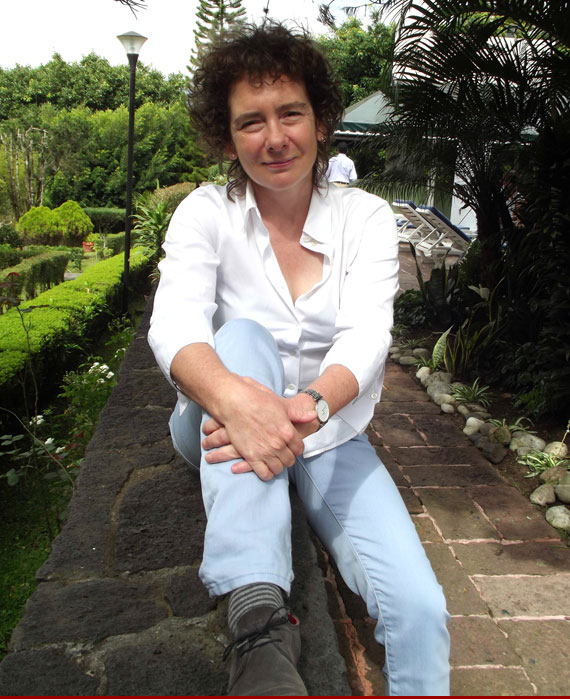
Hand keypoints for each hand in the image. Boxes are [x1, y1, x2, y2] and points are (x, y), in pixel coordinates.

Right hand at [201, 376, 315, 480]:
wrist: (235, 403)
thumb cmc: (258, 401)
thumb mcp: (281, 405)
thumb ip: (298, 413)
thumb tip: (314, 416)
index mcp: (287, 432)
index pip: (299, 449)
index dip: (297, 449)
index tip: (292, 448)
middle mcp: (278, 444)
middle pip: (290, 461)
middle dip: (288, 458)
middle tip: (283, 454)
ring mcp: (265, 452)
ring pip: (278, 469)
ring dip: (278, 466)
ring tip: (274, 461)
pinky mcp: (251, 457)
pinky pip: (264, 474)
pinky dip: (267, 473)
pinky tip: (265, 468)